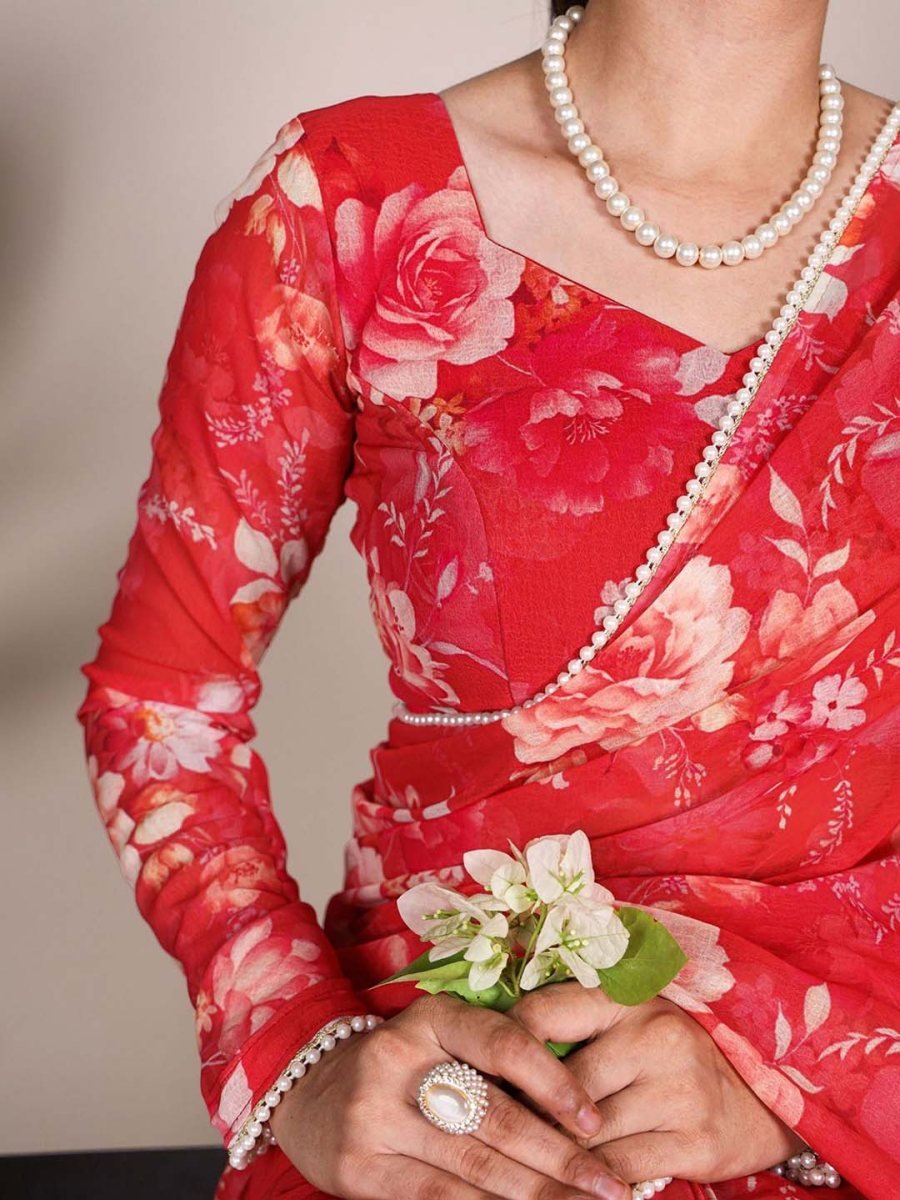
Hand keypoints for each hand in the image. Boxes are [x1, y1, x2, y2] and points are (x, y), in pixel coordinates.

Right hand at [269, 992, 632, 1199]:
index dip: (554, 1083)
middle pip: (494, 1115)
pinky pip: (439, 1196)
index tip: (595, 1122)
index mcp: (430, 1017)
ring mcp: (373, 1115)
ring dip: (536, 1193)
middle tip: (610, 1184)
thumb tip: (581, 1112)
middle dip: (560, 1157)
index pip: (502, 1044)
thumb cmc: (403, 1067)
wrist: (311, 1094)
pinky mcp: (360, 1168)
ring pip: (474, 1164)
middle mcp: (398, 1059)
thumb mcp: (440, 1041)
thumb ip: (496, 1061)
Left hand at [507, 983, 806, 1185]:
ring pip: (584, 1136)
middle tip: (495, 1130)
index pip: (539, 1015)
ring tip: (527, 1160)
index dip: (503, 1053)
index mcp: (626, 996)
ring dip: (556, 1154)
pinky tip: (575, 1182)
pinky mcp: (696, 1141)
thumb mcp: (624, 1021)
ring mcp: (679, 1089)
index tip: (481, 1077)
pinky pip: (618, 1170)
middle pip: (558, 1086)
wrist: (758, 1097)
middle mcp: (654, 1034)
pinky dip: (590, 1182)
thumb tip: (492, 1058)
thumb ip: (569, 1027)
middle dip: (527, 1115)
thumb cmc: (668, 1055)